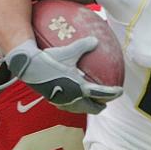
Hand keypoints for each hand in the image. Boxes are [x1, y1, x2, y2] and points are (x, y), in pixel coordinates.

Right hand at [6, 38, 122, 113]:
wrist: (30, 69)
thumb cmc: (50, 59)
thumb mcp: (69, 51)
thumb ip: (84, 46)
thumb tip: (96, 40)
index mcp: (81, 88)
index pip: (103, 94)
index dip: (113, 94)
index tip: (120, 91)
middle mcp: (73, 98)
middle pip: (93, 108)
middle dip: (100, 106)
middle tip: (106, 101)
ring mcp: (63, 102)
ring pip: (80, 109)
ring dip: (87, 106)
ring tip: (90, 102)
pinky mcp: (54, 101)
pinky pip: (69, 106)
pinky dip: (75, 104)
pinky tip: (72, 98)